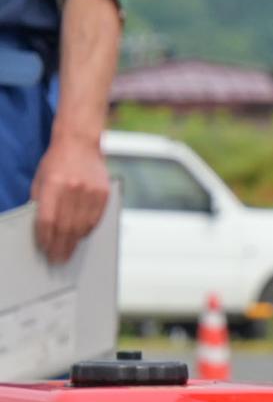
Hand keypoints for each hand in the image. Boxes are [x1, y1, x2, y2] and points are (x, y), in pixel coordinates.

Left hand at [31, 131, 110, 264]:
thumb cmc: (57, 160)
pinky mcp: (103, 194)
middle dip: (61, 246)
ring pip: (82, 226)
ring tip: (68, 253)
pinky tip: (80, 237)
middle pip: (66, 226)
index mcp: (54, 184)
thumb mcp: (41, 178)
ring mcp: (91, 192)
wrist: (80, 142)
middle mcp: (73, 189)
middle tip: (57, 259)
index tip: (44, 249)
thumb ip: (40, 201)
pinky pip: (95, 219)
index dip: (45, 237)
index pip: (48, 219)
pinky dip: (87, 231)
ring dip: (74, 243)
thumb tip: (42, 228)